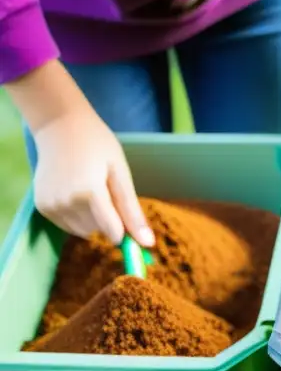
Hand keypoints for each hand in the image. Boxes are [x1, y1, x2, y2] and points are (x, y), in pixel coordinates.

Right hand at [32, 108, 151, 245]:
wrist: (59, 126)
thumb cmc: (97, 146)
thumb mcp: (121, 174)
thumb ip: (132, 211)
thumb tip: (148, 244)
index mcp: (89, 192)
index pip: (113, 232)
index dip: (125, 231)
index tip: (128, 221)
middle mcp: (66, 202)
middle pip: (99, 231)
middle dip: (108, 219)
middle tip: (105, 190)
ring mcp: (51, 205)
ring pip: (83, 231)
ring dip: (92, 219)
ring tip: (89, 189)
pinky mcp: (42, 206)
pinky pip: (68, 225)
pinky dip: (77, 216)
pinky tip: (75, 193)